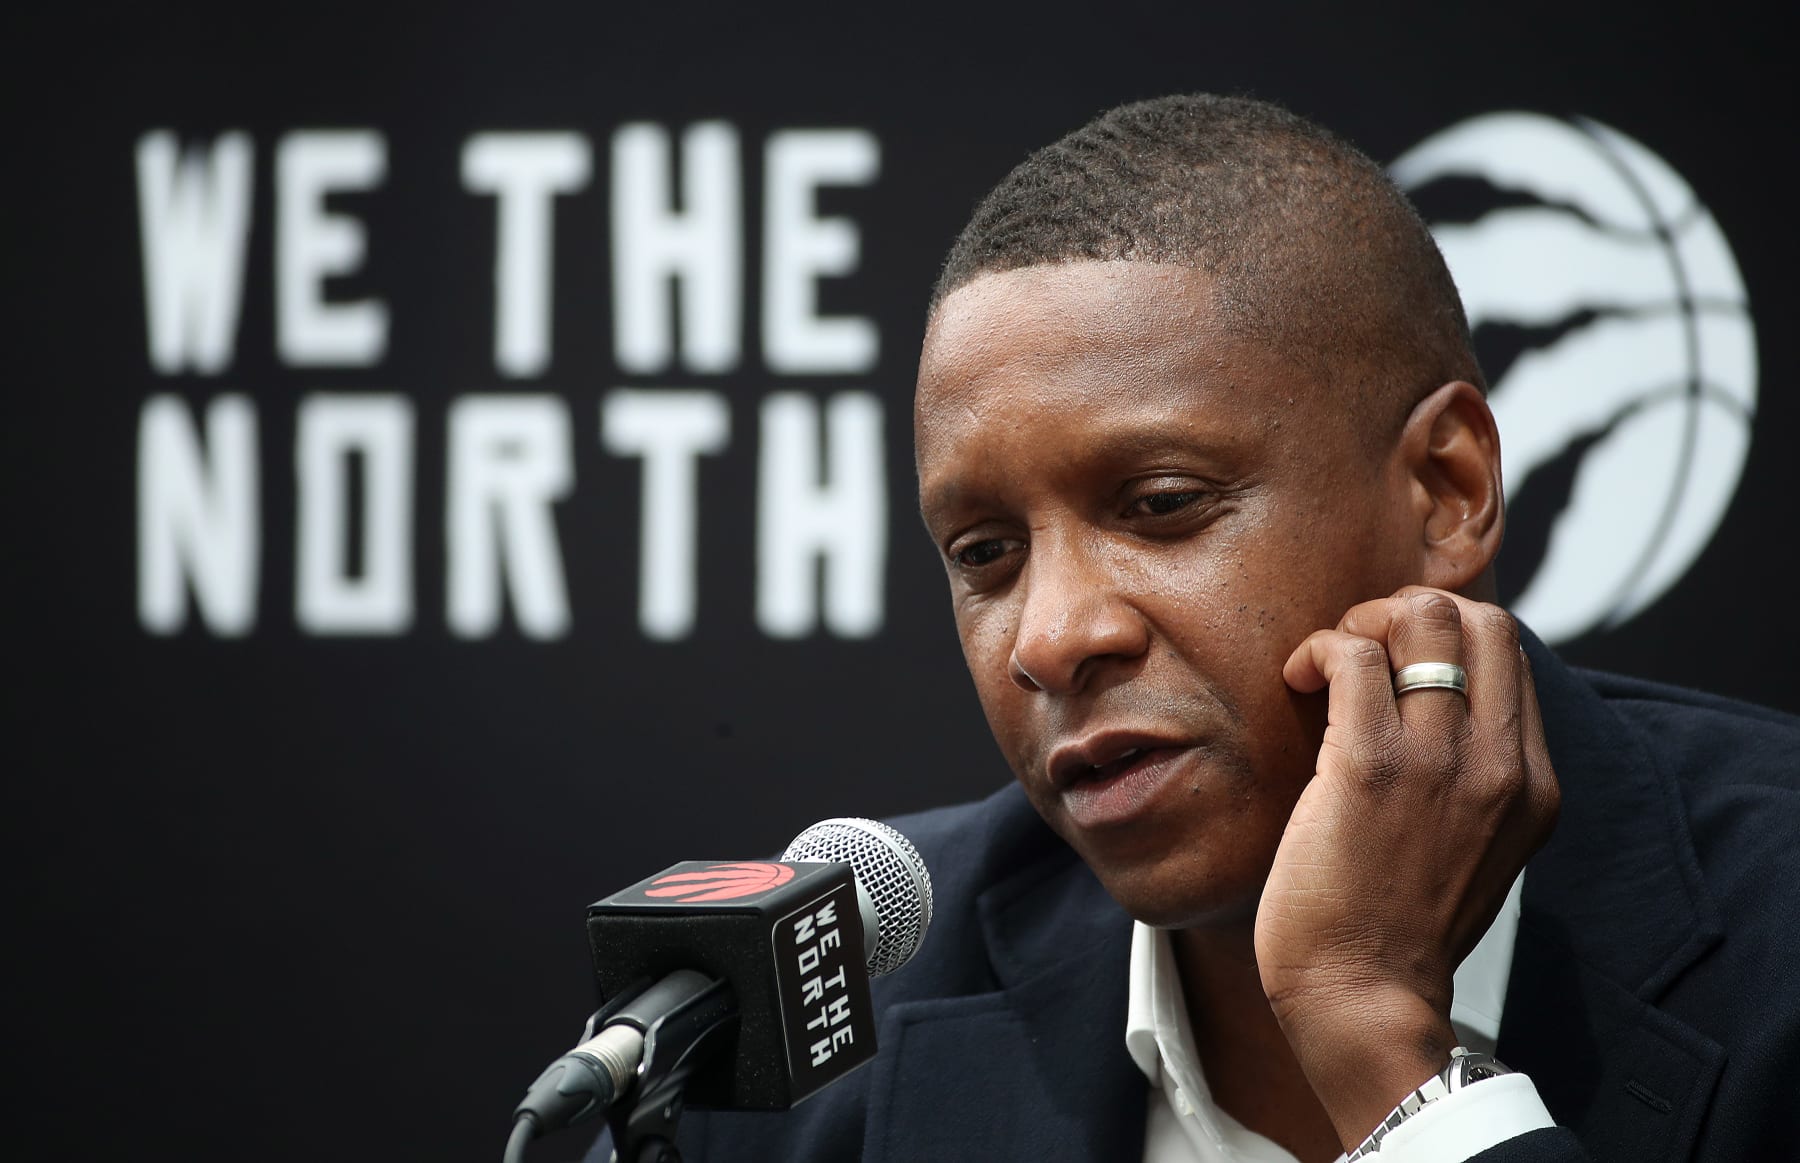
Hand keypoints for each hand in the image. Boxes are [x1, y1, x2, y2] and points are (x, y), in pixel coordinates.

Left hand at [1255, 587, 1559, 1147]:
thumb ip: (1474, 779)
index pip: (1510, 653)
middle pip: (1479, 618)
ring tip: (1327, 665)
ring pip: (1420, 619)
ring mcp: (1441, 761)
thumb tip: (1432, 704)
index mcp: (1535, 784)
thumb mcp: (1473, 847)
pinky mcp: (1370, 766)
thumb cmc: (1396, 926)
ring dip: (1361, 623)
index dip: (1444, 636)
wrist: (1365, 997)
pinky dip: (1319, 648)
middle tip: (1359, 649)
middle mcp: (1502, 764)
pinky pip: (1352, 655)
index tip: (1392, 664)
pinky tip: (1298, 678)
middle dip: (1409, 612)